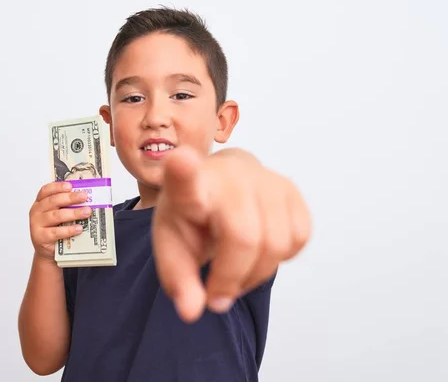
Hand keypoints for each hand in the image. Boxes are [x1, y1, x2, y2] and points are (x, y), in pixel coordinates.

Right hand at [29, 181, 91, 263]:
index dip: (58, 187)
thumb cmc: (54, 228)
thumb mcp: (58, 213)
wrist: (47, 249)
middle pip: (53, 201)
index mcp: (40, 202)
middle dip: (70, 198)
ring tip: (86, 212)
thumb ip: (66, 205)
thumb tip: (84, 196)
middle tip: (84, 197)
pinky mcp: (41, 237)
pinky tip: (79, 228)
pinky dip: (69, 230)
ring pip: (56, 216)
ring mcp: (37, 224)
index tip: (70, 186)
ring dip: (73, 213)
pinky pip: (56, 232)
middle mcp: (36, 211)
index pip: (46, 190)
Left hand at [152, 146, 311, 322]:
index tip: (180, 160)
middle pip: (244, 237)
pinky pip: (299, 238)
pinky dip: (281, 258)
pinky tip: (259, 250)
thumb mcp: (173, 249)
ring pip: (276, 243)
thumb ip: (179, 281)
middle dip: (232, 279)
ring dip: (257, 274)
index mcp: (188, 186)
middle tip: (217, 295)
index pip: (184, 176)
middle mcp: (228, 174)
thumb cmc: (191, 219)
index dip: (183, 171)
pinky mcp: (290, 187)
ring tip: (236, 272)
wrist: (217, 187)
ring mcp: (263, 177)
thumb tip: (192, 312)